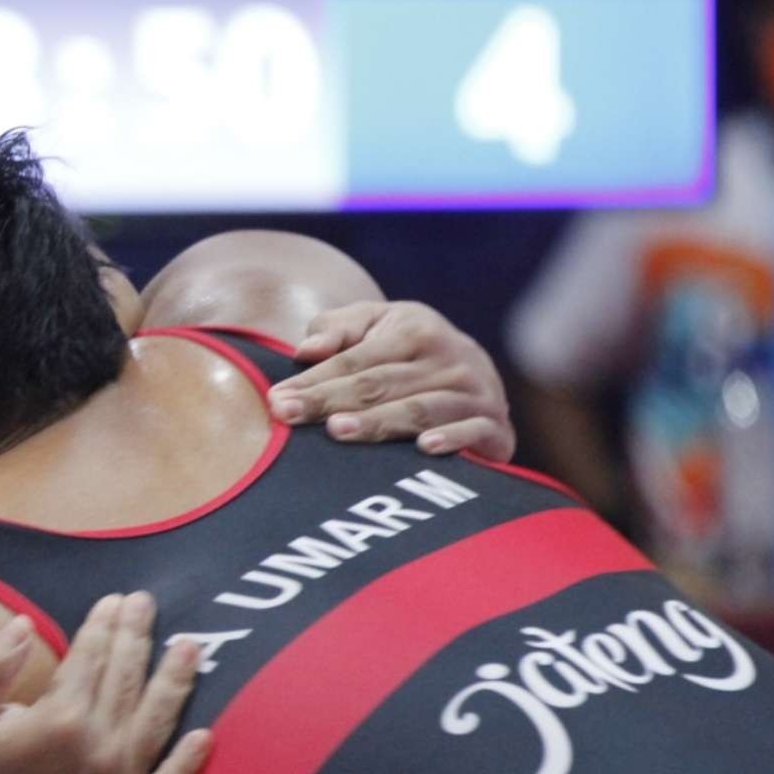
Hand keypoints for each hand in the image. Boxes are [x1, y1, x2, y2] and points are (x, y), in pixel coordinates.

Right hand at [0, 593, 210, 773]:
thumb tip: (25, 623)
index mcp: (59, 718)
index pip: (90, 657)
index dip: (103, 624)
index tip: (115, 601)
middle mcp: (98, 746)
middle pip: (125, 679)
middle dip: (137, 636)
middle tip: (147, 604)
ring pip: (157, 720)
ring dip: (176, 680)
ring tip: (192, 647)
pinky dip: (190, 761)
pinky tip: (207, 735)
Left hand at [266, 300, 513, 460]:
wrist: (477, 369)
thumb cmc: (408, 349)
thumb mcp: (374, 324)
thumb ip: (338, 329)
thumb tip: (307, 350)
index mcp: (415, 329)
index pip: (355, 360)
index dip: (314, 380)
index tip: (277, 400)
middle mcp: (449, 358)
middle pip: (380, 384)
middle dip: (330, 401)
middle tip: (289, 415)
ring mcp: (476, 392)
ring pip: (419, 410)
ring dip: (379, 422)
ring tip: (338, 431)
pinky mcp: (496, 427)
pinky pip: (473, 432)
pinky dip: (452, 440)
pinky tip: (424, 449)